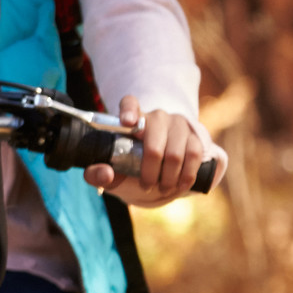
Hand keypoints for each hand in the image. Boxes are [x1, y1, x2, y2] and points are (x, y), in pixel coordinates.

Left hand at [84, 94, 223, 205]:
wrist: (160, 164)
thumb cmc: (130, 163)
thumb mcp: (111, 169)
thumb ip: (96, 174)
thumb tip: (105, 173)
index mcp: (131, 117)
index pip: (129, 103)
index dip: (129, 111)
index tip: (128, 123)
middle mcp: (156, 117)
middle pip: (153, 144)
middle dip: (150, 171)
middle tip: (146, 185)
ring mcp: (178, 124)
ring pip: (175, 153)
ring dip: (169, 177)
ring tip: (163, 188)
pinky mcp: (195, 135)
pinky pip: (194, 155)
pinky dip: (187, 175)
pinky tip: (181, 185)